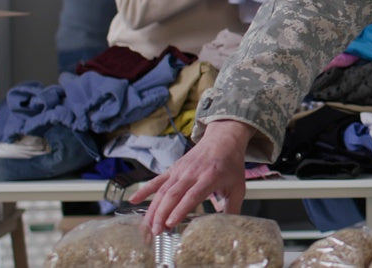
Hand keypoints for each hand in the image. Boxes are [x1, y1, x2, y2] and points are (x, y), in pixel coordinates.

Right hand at [130, 120, 251, 234]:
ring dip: (153, 209)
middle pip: (173, 194)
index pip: (192, 195)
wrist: (223, 140)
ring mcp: (180, 171)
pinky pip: (157, 180)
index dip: (180, 209)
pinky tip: (133, 201)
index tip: (171, 223)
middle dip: (162, 214)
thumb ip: (233, 208)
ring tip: (148, 226)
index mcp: (210, 177)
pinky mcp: (173, 169)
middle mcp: (192, 173)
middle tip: (156, 232)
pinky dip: (144, 190)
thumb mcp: (238, 187)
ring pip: (162, 190)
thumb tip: (228, 228)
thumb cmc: (230, 165)